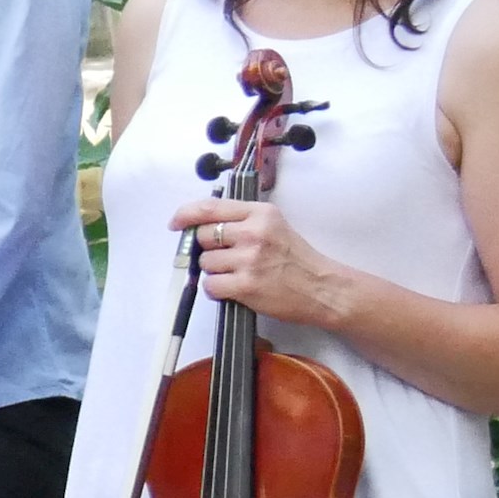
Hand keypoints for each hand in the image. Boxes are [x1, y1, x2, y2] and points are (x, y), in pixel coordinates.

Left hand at [177, 197, 352, 327]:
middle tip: (225, 258)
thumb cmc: (296, 259)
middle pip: (202, 236)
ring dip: (214, 271)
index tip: (176, 223)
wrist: (322, 288)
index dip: (186, 214)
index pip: (210, 208)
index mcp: (260, 213)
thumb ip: (242, 220)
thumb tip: (201, 223)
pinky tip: (234, 288)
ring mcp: (249, 259)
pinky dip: (217, 289)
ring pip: (205, 263)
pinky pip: (211, 285)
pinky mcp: (246, 285)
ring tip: (237, 274)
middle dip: (206, 248)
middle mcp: (254, 232)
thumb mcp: (274, 226)